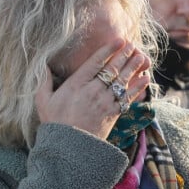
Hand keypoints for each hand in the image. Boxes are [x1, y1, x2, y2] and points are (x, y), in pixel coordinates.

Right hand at [35, 39, 150, 140]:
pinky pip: (128, 98)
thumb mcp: (43, 101)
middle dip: (124, 55)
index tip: (119, 40)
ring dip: (134, 68)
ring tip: (143, 57)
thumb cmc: (55, 124)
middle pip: (112, 69)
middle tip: (132, 45)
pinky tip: (145, 79)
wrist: (69, 148)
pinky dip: (138, 88)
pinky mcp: (113, 115)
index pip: (96, 62)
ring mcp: (104, 103)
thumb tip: (42, 66)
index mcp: (76, 84)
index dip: (109, 50)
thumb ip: (43, 81)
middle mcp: (93, 91)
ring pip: (122, 81)